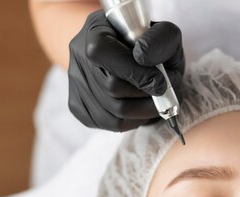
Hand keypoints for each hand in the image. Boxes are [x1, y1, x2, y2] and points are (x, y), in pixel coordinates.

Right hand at [68, 10, 184, 130]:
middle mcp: (78, 56)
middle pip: (111, 88)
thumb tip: (144, 60)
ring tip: (156, 101)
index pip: (102, 52)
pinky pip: (111, 123)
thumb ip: (159, 40)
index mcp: (95, 30)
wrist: (130, 53)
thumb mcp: (163, 32)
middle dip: (145, 94)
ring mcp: (76, 84)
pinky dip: (135, 120)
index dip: (134, 72)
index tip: (160, 82)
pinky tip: (141, 106)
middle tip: (163, 92)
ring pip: (113, 113)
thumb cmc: (150, 43)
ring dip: (144, 111)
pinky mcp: (80, 108)